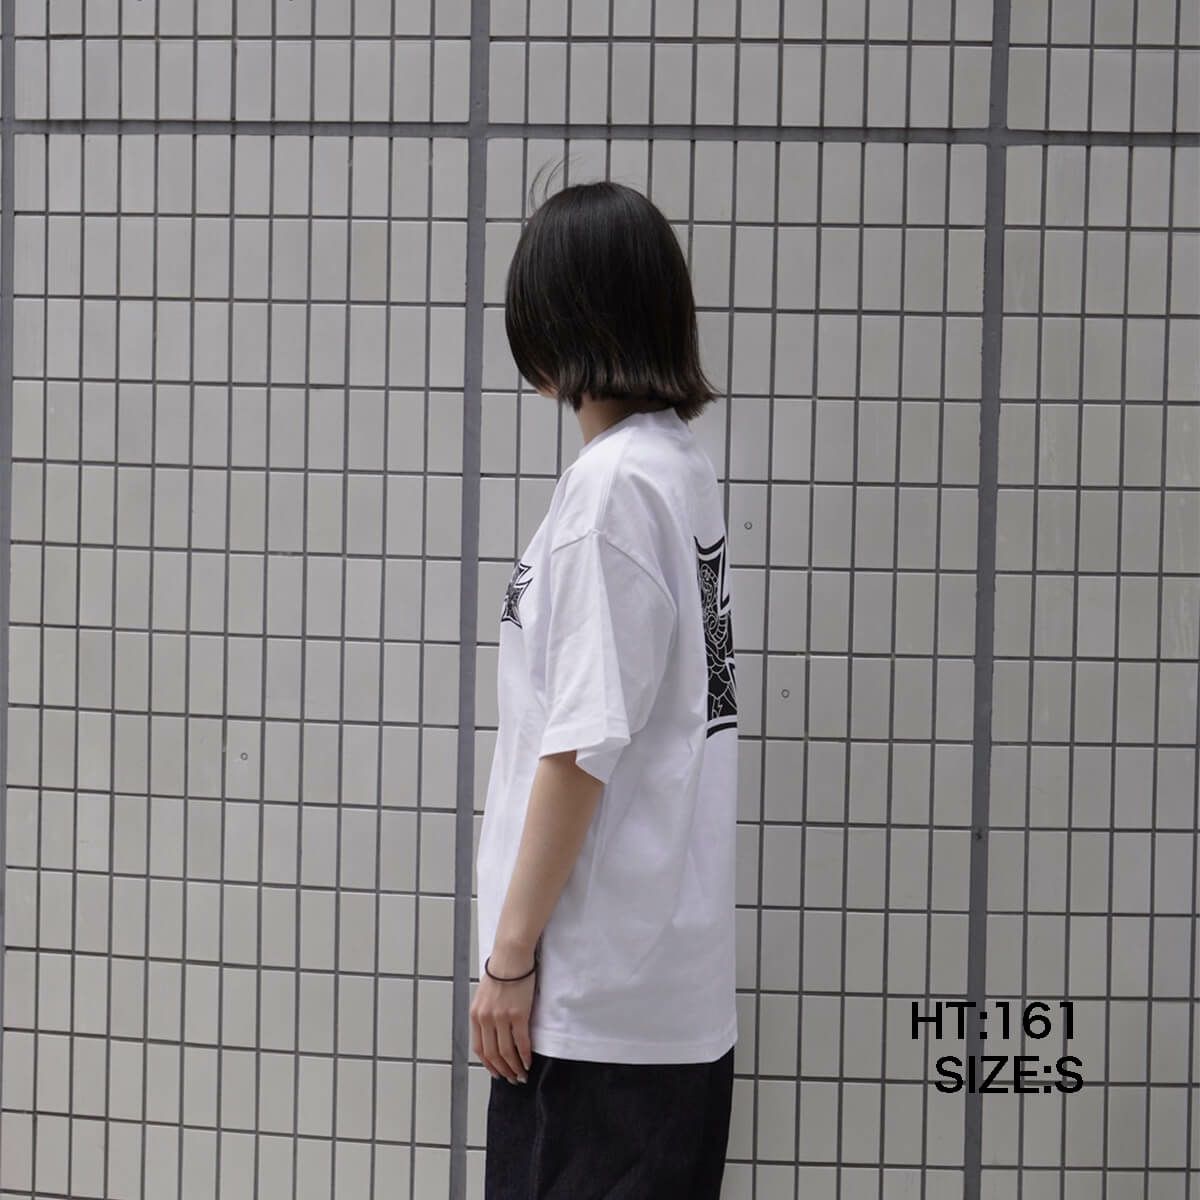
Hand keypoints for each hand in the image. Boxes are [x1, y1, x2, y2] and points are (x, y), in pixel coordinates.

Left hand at [470, 948, 535, 1083]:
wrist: (511, 956)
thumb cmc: (500, 971)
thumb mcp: (484, 995)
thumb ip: (486, 1015)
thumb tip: (493, 1034)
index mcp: (476, 1015)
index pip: (479, 1049)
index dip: (489, 1065)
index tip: (497, 1073)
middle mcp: (486, 1019)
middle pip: (493, 1054)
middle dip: (503, 1071)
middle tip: (512, 1079)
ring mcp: (501, 1018)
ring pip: (507, 1052)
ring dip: (514, 1067)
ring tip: (521, 1074)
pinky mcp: (518, 1014)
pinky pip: (521, 1042)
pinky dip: (525, 1056)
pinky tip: (528, 1062)